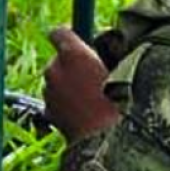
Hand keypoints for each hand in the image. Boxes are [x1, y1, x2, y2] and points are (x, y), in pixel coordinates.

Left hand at [43, 26, 119, 142]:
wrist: (103, 137)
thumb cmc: (118, 101)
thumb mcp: (122, 69)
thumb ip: (110, 54)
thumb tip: (111, 48)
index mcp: (73, 54)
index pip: (59, 33)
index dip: (68, 36)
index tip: (79, 42)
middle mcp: (54, 69)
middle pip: (58, 60)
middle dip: (71, 65)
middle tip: (94, 74)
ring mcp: (48, 91)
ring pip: (57, 81)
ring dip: (68, 85)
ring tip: (92, 97)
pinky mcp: (47, 111)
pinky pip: (56, 100)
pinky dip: (66, 103)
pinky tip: (84, 112)